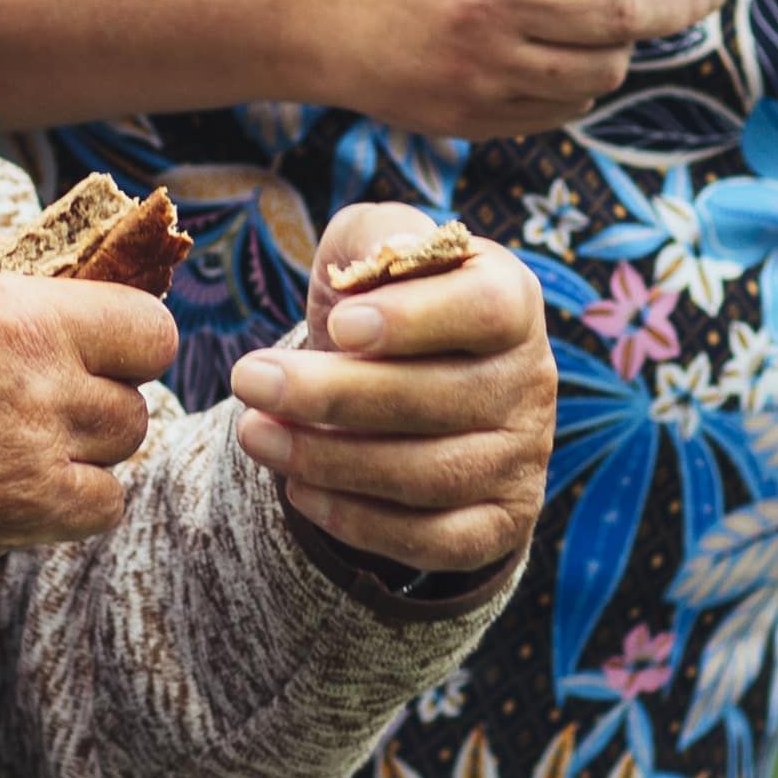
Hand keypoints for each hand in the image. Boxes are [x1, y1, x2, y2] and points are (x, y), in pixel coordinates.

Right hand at [0, 236, 176, 572]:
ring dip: (89, 442)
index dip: (128, 332)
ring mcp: (35, 458)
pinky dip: (78, 497)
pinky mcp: (18, 518)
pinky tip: (26, 479)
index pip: (150, 326)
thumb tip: (65, 243)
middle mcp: (42, 385)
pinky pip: (100, 508)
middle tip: (47, 389)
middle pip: (136, 393)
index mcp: (20, 314)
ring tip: (26, 434)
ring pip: (121, 450)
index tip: (99, 338)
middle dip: (103, 386)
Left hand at [224, 202, 555, 578]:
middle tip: (248, 379)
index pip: (488, 309)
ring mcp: (519, 460)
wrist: (403, 397)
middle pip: (441, 398)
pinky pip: (432, 540)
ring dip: (328, 458)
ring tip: (252, 432)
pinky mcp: (498, 524)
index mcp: (511, 300)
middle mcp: (529, 382)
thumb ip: (376, 238)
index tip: (338, 324)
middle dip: (333, 393)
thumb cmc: (379, 309)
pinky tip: (298, 489)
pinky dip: (357, 520)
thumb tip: (389, 251)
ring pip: (429, 475)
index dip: (415, 320)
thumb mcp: (372, 252)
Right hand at [292, 0, 727, 136]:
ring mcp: (480, 67)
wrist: (304, 0)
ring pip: (604, 71)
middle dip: (685, 3)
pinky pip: (563, 108)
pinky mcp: (469, 115)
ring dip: (633, 47)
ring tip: (629, 21)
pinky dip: (586, 84)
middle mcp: (493, 2)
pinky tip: (574, 56)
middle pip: (627, 14)